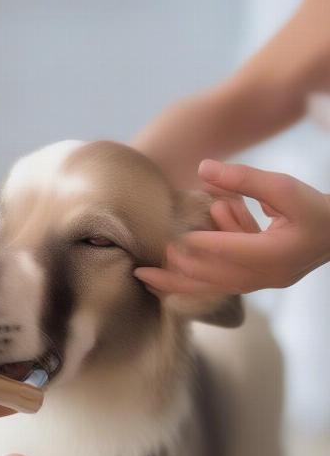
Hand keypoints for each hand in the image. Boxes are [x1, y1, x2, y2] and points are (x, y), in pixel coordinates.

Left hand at [134, 160, 329, 293]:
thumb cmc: (315, 209)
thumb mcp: (284, 187)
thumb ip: (244, 178)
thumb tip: (202, 167)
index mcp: (278, 252)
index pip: (234, 250)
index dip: (203, 245)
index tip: (174, 240)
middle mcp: (268, 275)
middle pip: (215, 279)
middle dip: (178, 273)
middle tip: (142, 269)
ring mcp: (262, 284)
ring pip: (212, 288)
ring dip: (177, 284)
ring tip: (145, 280)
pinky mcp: (256, 284)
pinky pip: (218, 288)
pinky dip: (192, 284)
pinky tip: (167, 283)